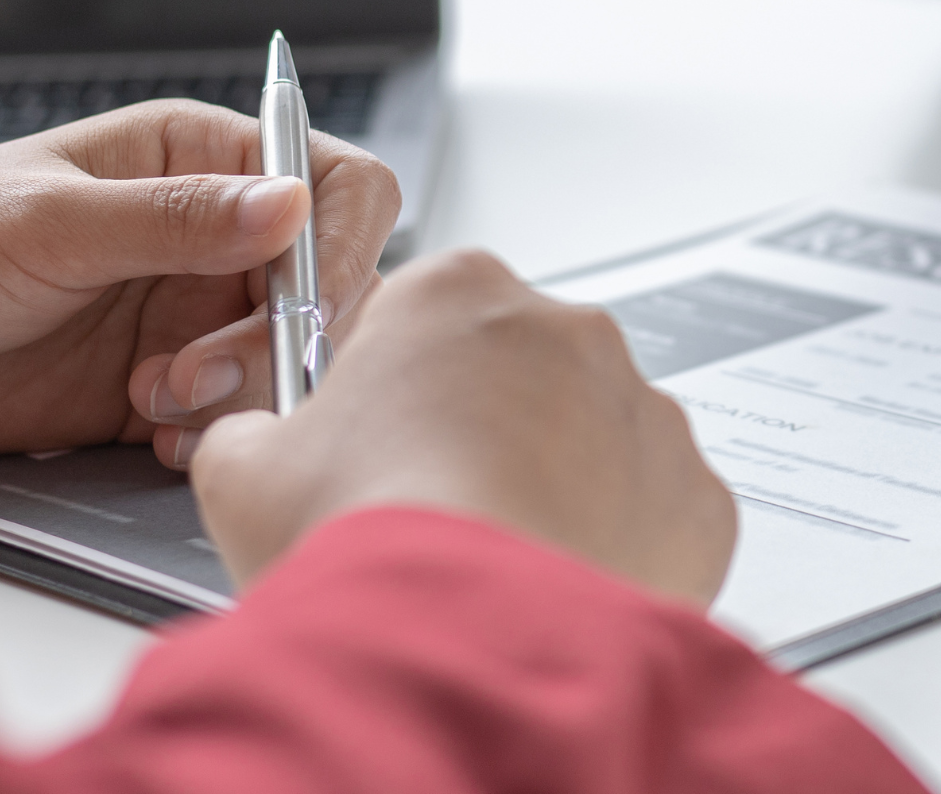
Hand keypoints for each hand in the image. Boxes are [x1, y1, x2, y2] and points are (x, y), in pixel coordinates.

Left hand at [0, 100, 399, 458]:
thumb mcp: (47, 224)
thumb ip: (172, 219)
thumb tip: (288, 204)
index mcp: (196, 157)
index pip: (332, 183)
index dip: (340, 241)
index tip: (304, 298)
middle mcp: (208, 232)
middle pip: (327, 283)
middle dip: (283, 336)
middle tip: (200, 372)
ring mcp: (190, 312)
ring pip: (289, 358)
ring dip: (243, 390)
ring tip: (155, 399)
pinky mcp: (163, 386)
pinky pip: (234, 415)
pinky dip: (213, 433)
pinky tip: (152, 431)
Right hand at [191, 248, 736, 605]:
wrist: (468, 649)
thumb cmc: (367, 544)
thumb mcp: (243, 472)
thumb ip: (249, 429)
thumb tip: (252, 439)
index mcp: (455, 292)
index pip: (417, 312)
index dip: (384, 381)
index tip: (368, 435)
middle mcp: (567, 330)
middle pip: (512, 369)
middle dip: (474, 428)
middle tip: (424, 507)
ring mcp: (644, 410)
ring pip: (589, 438)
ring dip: (547, 483)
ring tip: (486, 559)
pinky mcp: (697, 495)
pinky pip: (650, 512)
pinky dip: (610, 545)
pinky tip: (550, 586)